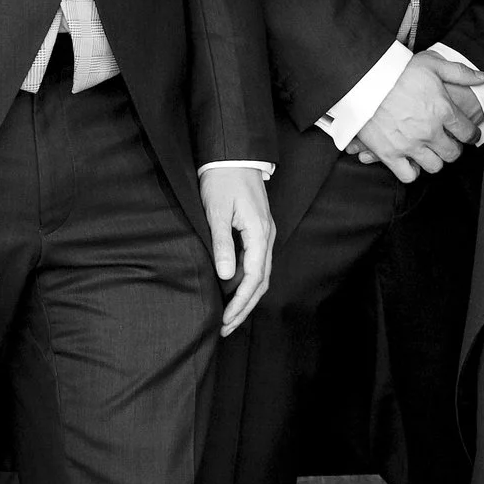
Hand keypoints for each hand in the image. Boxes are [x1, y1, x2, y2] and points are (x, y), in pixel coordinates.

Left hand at [201, 166, 274, 334]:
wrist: (233, 155)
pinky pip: (256, 264)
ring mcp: (264, 234)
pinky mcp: (257, 231)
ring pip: (260, 274)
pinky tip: (232, 291)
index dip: (240, 302)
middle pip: (261, 282)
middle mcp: (266, 236)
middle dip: (244, 307)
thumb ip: (222, 244)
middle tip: (226, 328)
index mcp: (259, 233)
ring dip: (246, 298)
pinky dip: (246, 282)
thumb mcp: (217, 211)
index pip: (254, 278)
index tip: (225, 320)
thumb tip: (225, 276)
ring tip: (229, 316)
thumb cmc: (223, 180)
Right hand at [351, 50, 483, 182]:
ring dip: (435, 159)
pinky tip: (411, 160)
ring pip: (434, 166)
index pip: (467, 132)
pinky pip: (408, 175)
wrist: (364, 78)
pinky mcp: (389, 154)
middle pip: (453, 153)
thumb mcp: (433, 63)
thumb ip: (460, 72)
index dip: (471, 134)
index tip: (468, 134)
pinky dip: (412, 171)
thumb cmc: (398, 70)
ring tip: (430, 150)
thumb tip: (482, 77)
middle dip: (453, 148)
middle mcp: (429, 131)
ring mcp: (410, 144)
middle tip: (448, 142)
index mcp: (443, 110)